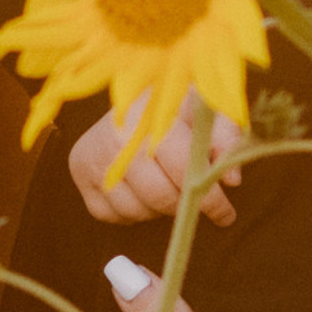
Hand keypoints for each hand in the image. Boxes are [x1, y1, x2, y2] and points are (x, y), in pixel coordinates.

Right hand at [72, 95, 244, 225]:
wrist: (135, 96)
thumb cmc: (177, 106)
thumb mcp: (207, 113)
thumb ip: (225, 141)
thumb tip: (231, 181)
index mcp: (148, 112)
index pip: (181, 167)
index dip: (208, 196)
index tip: (226, 214)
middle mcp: (113, 134)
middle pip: (158, 195)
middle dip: (183, 203)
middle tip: (196, 199)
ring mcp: (91, 155)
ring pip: (136, 210)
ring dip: (158, 208)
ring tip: (166, 182)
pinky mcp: (80, 173)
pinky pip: (113, 215)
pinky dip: (134, 211)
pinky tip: (141, 187)